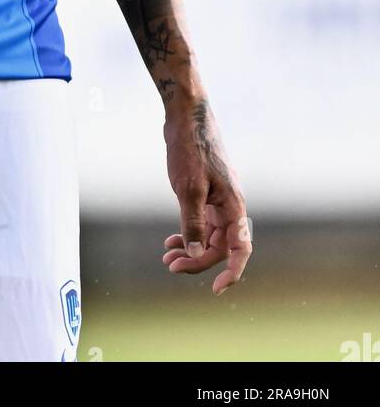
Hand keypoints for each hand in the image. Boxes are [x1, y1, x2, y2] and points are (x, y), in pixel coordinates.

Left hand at [161, 99, 251, 295]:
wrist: (186, 116)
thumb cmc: (190, 149)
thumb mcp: (188, 189)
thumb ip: (194, 224)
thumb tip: (197, 255)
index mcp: (234, 205)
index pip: (240, 249)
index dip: (231, 272)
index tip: (215, 290)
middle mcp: (230, 204)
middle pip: (220, 246)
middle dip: (198, 260)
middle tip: (170, 265)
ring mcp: (218, 198)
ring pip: (209, 235)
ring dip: (191, 248)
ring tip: (167, 256)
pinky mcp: (206, 191)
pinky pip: (202, 222)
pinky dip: (188, 233)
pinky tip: (172, 239)